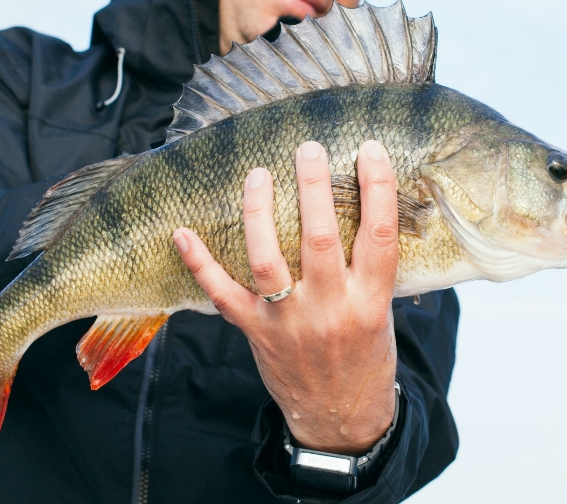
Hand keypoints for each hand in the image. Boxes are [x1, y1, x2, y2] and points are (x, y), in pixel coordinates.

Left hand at [173, 140, 398, 453]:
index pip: (379, 237)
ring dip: (259, 213)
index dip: (377, 189)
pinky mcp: (256, 333)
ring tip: (257, 174)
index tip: (368, 150)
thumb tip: (368, 201)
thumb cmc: (366, 355)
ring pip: (267, 259)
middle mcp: (330, 310)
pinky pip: (222, 295)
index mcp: (371, 302)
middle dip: (313, 187)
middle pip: (320, 239)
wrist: (341, 418)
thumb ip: (371, 266)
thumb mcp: (383, 311)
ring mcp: (289, 323)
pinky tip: (183, 232)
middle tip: (307, 147)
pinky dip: (200, 263)